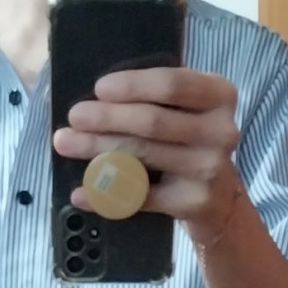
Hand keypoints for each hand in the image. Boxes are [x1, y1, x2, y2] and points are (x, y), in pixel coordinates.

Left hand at [53, 67, 240, 240]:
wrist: (219, 197)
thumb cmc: (190, 139)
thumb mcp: (188, 107)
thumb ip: (157, 96)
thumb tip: (96, 97)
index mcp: (219, 95)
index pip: (172, 85)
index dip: (133, 86)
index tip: (98, 89)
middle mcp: (221, 131)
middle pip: (153, 122)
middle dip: (107, 118)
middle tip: (74, 117)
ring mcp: (208, 169)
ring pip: (142, 156)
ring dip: (98, 150)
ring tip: (66, 143)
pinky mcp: (192, 202)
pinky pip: (139, 198)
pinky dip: (106, 195)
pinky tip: (81, 193)